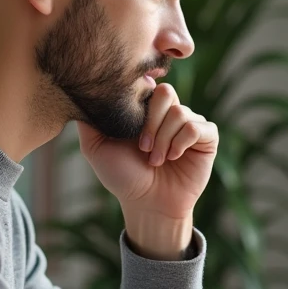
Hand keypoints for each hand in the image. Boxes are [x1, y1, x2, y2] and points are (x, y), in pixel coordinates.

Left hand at [78, 84, 217, 258]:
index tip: (130, 125)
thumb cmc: (123, 177)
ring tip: (156, 160)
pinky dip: (182, 142)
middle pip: (166, 93)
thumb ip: (88, 121)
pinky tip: (173, 157)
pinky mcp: (207, 138)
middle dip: (151, 122)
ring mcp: (189, 124)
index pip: (147, 84)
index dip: (139, 100)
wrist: (147, 204)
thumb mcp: (95, 148)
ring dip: (164, 139)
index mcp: (146, 110)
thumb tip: (81, 93)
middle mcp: (169, 113)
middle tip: (143, 148)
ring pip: (180, 112)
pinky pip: (197, 127)